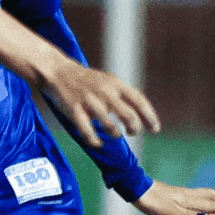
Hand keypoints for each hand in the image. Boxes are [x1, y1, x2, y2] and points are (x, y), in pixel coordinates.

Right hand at [41, 60, 160, 147]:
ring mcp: (89, 101)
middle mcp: (105, 92)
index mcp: (115, 84)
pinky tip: (97, 143)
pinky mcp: (75, 109)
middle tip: (132, 133)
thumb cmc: (88, 80)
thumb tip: (144, 113)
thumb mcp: (109, 81)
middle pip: (128, 115)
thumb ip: (125, 95)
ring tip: (115, 134)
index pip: (139, 101)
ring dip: (115, 134)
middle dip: (134, 128)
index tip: (155, 129)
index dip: (150, 117)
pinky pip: (87, 130)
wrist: (60, 72)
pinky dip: (94, 140)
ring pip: (109, 125)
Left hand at [133, 181, 214, 214]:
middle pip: (210, 198)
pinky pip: (188, 207)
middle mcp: (187, 196)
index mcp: (189, 199)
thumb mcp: (171, 212)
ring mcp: (179, 197)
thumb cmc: (153, 201)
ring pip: (200, 202)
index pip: (212, 204)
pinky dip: (194, 213)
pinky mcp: (171, 199)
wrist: (136, 190)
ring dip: (212, 208)